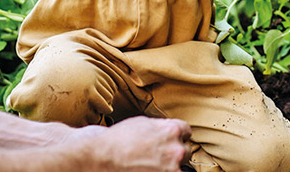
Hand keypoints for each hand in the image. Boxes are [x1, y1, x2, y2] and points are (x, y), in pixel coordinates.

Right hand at [65, 116, 190, 170]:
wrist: (102, 157)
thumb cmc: (117, 140)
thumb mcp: (142, 123)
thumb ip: (160, 127)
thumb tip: (167, 130)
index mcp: (172, 130)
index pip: (186, 132)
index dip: (178, 136)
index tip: (172, 141)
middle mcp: (176, 149)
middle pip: (186, 151)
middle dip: (174, 153)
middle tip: (158, 156)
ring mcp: (172, 168)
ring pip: (181, 168)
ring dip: (171, 166)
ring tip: (152, 166)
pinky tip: (150, 170)